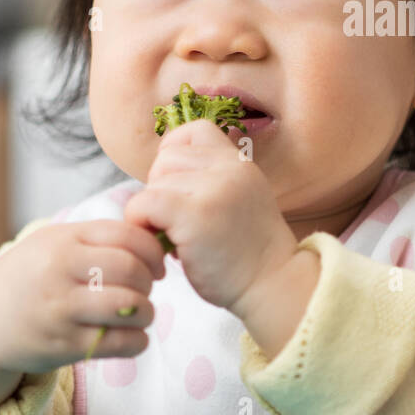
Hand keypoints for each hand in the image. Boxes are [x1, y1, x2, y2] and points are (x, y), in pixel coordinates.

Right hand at [0, 220, 166, 372]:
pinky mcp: (63, 346)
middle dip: (149, 282)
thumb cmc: (30, 276)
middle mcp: (60, 272)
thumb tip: (155, 238)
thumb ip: (98, 238)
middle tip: (145, 290)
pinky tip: (132, 337)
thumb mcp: (54, 242)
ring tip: (140, 313)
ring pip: (130, 307)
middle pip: (131, 270)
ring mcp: (61, 310)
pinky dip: (138, 341)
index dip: (154, 252)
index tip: (157, 265)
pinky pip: (119, 343)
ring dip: (147, 312)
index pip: (127, 236)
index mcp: (63, 240)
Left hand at [123, 118, 298, 312]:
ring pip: (154, 182)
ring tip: (176, 238)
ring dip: (154, 211)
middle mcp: (229, 169)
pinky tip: (160, 245)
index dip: (175, 153)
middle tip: (179, 223)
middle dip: (162, 189)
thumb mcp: (239, 200)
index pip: (194, 130)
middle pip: (167, 158)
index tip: (178, 186)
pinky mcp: (196, 215)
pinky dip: (141, 222)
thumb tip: (159, 177)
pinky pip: (145, 203)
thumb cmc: (248, 253)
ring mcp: (214, 189)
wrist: (274, 284)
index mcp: (239, 163)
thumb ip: (210, 181)